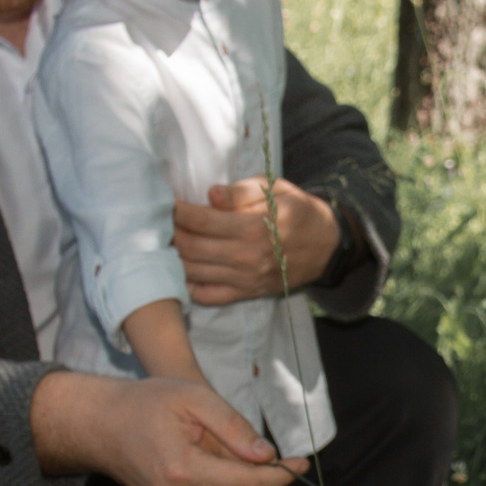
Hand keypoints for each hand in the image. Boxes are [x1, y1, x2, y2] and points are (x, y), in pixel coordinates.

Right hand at [30, 369, 302, 485]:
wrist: (101, 426)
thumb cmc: (147, 403)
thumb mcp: (193, 398)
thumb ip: (233, 427)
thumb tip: (267, 456)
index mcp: (183, 469)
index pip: (248, 485)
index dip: (281, 476)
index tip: (300, 462)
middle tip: (284, 465)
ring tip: (254, 463)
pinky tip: (232, 472)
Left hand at [173, 177, 341, 304]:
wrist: (326, 245)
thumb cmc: (298, 211)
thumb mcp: (276, 189)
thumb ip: (241, 192)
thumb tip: (211, 195)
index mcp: (253, 227)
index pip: (200, 220)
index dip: (176, 211)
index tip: (164, 202)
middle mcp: (246, 257)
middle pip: (191, 247)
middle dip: (169, 233)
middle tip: (159, 222)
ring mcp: (245, 279)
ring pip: (193, 272)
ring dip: (173, 258)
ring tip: (164, 243)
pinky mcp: (247, 293)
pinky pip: (208, 296)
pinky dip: (187, 286)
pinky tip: (179, 271)